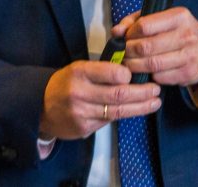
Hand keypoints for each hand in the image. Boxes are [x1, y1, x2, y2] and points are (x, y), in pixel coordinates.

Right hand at [39, 60, 161, 139]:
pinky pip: (109, 121)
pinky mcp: (84, 129)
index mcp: (79, 72)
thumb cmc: (66, 83)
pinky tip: (135, 110)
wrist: (41, 107)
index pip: (109, 72)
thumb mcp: (79, 69)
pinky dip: (124, 115)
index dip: (127, 74)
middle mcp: (79, 92)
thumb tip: (131, 72)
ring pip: (118, 111)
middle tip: (156, 90)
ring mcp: (81, 113)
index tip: (136, 74)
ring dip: (140, 107)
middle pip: (118, 94)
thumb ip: (102, 70)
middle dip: (142, 93)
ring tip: (154, 102)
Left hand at [113, 7, 197, 86]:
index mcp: (179, 16)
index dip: (130, 33)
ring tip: (129, 64)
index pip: (145, 25)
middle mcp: (187, 35)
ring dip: (135, 66)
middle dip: (129, 51)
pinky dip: (149, 76)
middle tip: (123, 54)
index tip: (126, 38)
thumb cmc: (176, 31)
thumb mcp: (160, 19)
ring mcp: (190, 56)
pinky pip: (161, 78)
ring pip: (152, 64)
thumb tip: (116, 31)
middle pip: (146, 47)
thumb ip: (135, 22)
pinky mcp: (189, 73)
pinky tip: (145, 72)